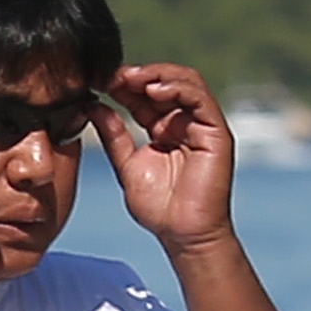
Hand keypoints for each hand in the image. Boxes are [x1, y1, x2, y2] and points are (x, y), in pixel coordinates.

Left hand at [95, 63, 234, 252]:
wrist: (184, 235)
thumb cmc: (160, 210)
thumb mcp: (127, 165)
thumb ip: (114, 136)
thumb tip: (94, 106)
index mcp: (164, 129)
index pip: (144, 95)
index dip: (123, 84)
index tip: (99, 81)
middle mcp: (184, 123)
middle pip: (165, 81)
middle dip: (139, 74)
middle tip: (113, 76)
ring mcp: (202, 126)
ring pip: (185, 82)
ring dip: (158, 74)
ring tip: (133, 79)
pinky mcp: (216, 132)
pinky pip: (200, 98)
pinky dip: (178, 87)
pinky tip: (154, 90)